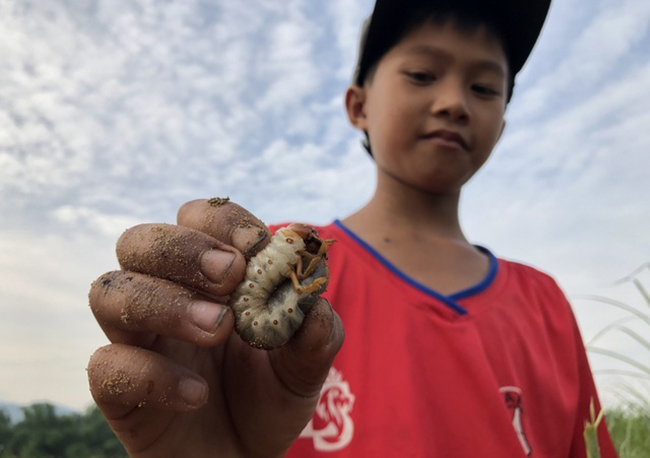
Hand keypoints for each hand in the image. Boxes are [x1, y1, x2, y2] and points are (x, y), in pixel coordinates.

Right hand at [87, 199, 343, 456]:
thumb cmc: (270, 398)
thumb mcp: (305, 367)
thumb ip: (315, 334)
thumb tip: (315, 303)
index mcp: (208, 277)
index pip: (196, 217)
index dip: (222, 222)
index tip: (256, 246)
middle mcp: (165, 296)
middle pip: (139, 242)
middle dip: (182, 249)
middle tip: (230, 277)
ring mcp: (137, 340)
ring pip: (108, 291)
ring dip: (164, 303)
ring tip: (218, 328)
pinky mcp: (119, 389)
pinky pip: (107, 366)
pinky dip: (152, 375)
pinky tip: (197, 395)